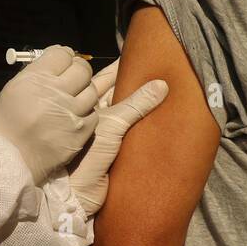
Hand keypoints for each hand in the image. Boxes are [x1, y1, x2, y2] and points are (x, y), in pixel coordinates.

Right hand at [0, 46, 98, 184]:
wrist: (6, 160)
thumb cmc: (5, 124)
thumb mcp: (14, 89)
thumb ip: (37, 73)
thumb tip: (59, 58)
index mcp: (35, 78)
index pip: (62, 54)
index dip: (64, 56)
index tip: (62, 62)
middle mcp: (55, 92)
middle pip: (82, 69)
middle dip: (78, 71)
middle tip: (73, 78)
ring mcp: (70, 113)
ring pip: (91, 91)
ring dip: (84, 93)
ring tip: (73, 100)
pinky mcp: (81, 132)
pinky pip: (93, 115)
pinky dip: (85, 115)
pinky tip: (74, 118)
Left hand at [69, 69, 167, 215]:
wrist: (82, 190)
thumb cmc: (88, 153)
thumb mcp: (112, 123)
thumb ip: (135, 104)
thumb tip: (161, 84)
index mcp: (90, 104)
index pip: (106, 78)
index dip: (120, 67)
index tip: (138, 55)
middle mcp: (98, 115)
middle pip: (118, 93)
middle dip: (134, 82)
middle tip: (157, 69)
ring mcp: (107, 131)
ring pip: (127, 111)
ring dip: (142, 103)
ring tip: (164, 88)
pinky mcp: (117, 147)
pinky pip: (133, 130)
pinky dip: (145, 122)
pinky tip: (160, 117)